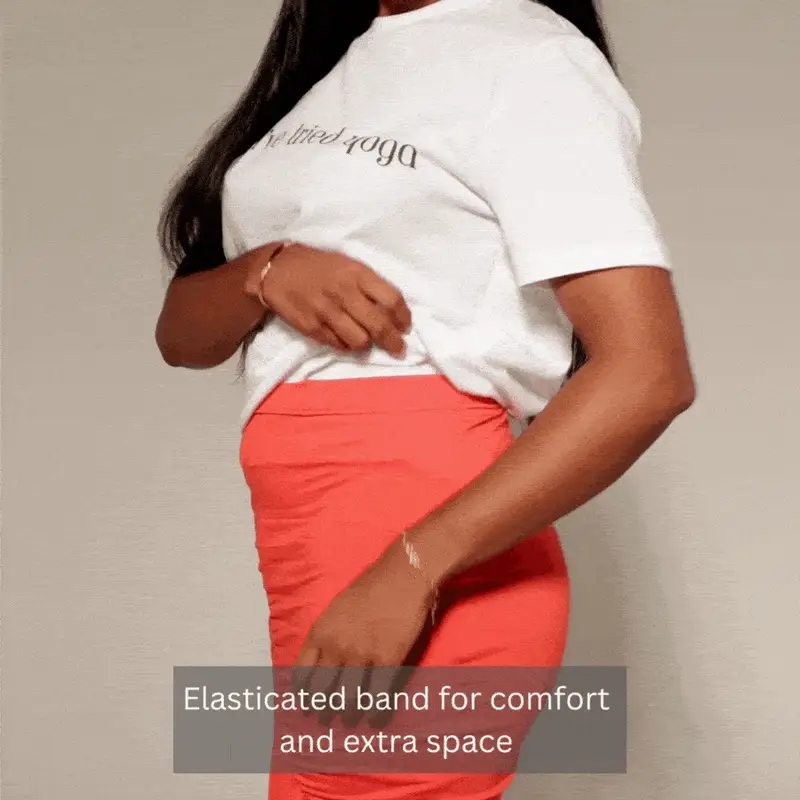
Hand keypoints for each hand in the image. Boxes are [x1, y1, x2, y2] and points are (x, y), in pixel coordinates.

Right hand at [247, 242, 411, 355]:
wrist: (275, 269)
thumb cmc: (317, 266)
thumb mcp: (347, 265)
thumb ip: (369, 285)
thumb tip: (392, 312)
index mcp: (357, 273)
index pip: (391, 299)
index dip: (403, 317)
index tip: (405, 326)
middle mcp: (344, 293)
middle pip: (379, 325)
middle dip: (393, 342)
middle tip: (398, 349)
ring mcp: (327, 311)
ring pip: (360, 341)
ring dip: (366, 344)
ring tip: (366, 340)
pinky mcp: (312, 327)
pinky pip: (338, 345)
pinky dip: (345, 345)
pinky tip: (344, 338)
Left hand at [292, 541, 433, 725]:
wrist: (403, 575)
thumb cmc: (371, 587)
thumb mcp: (337, 607)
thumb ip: (328, 633)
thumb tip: (322, 657)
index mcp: (321, 632)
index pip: (302, 674)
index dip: (303, 694)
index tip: (306, 704)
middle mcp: (336, 646)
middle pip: (322, 691)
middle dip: (323, 709)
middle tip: (326, 719)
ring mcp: (362, 654)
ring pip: (348, 698)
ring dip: (348, 714)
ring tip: (350, 719)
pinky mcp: (388, 659)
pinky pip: (377, 695)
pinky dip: (375, 712)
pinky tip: (375, 719)